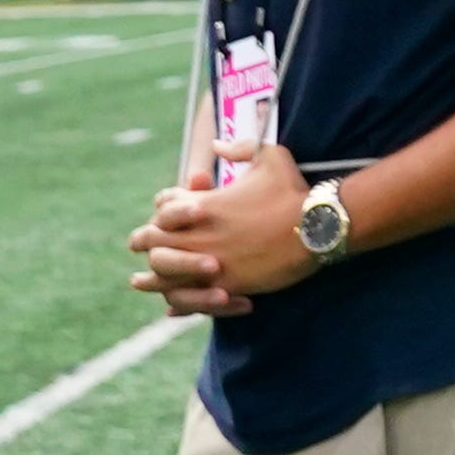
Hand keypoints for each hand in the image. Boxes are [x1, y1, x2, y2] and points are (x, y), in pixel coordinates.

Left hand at [132, 142, 314, 313]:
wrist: (317, 228)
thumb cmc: (294, 191)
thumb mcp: (271, 155)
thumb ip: (240, 148)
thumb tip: (217, 145)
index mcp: (205, 206)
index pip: (164, 208)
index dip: (160, 211)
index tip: (159, 214)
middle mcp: (200, 235)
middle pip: (153, 242)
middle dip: (144, 241)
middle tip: (136, 244)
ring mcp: (211, 263)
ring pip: (164, 275)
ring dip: (152, 278)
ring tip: (139, 282)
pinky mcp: (227, 287)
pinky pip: (190, 300)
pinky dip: (178, 303)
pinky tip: (170, 308)